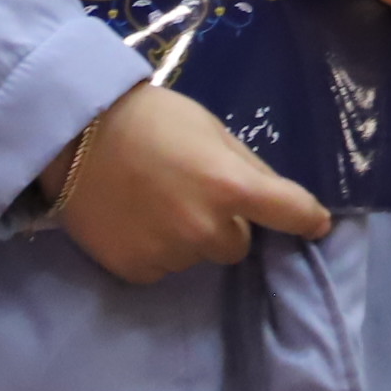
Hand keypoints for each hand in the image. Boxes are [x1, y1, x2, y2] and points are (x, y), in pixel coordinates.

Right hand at [49, 81, 329, 283]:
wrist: (73, 133)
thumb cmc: (151, 119)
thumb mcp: (211, 130)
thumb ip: (247, 166)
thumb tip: (275, 197)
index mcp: (230, 186)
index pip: (290, 212)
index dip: (308, 219)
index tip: (317, 224)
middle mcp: (205, 228)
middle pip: (238, 243)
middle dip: (226, 223)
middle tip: (192, 191)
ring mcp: (169, 254)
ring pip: (199, 256)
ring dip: (189, 237)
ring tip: (156, 201)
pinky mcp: (137, 271)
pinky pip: (164, 268)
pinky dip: (157, 250)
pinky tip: (135, 220)